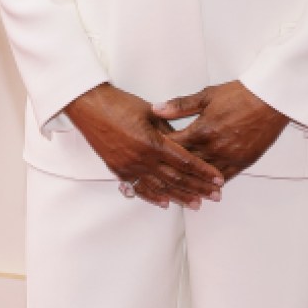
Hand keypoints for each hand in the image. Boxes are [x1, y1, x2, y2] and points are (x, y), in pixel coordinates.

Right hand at [64, 82, 223, 208]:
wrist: (89, 106)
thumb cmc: (119, 103)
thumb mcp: (150, 112)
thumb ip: (169, 129)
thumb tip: (187, 141)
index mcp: (153, 142)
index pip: (185, 161)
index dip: (204, 171)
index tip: (218, 179)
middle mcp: (142, 158)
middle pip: (176, 178)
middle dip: (198, 188)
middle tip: (215, 196)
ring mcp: (129, 166)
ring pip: (159, 187)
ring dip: (179, 197)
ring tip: (196, 204)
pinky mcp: (118, 170)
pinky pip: (138, 188)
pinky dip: (152, 196)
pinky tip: (164, 203)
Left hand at [150, 80, 287, 179]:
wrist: (269, 100)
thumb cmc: (240, 95)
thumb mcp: (207, 96)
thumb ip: (180, 105)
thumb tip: (156, 109)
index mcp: (201, 130)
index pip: (173, 146)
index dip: (158, 150)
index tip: (148, 155)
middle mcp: (213, 148)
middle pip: (186, 165)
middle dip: (171, 172)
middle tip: (156, 179)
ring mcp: (228, 157)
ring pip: (204, 177)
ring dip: (191, 185)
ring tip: (176, 193)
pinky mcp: (242, 162)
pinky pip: (224, 178)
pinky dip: (213, 186)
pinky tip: (205, 192)